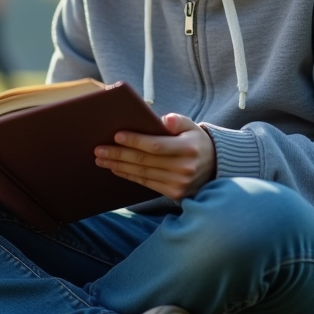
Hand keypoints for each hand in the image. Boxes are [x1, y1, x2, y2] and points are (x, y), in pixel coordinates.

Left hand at [94, 113, 215, 200]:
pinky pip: (146, 183)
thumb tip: (164, 120)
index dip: (135, 141)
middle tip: (99, 149)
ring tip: (101, 159)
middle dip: (119, 154)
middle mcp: (184, 168)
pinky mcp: (174, 193)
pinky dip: (129, 176)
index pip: (157, 145)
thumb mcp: (192, 126)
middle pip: (145, 160)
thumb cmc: (196, 141)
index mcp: (188, 148)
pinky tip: (116, 169)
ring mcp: (179, 183)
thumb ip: (178, 121)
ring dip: (119, 166)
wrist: (214, 166)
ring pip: (142, 173)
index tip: (116, 135)